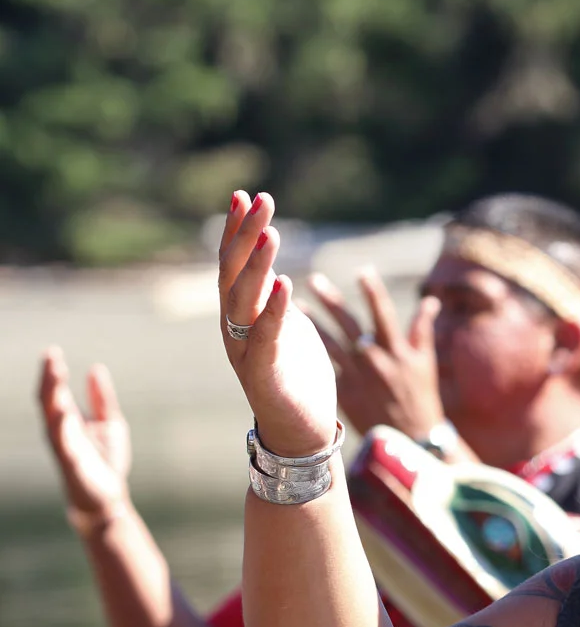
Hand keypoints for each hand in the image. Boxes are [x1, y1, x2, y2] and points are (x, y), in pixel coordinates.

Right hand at [37, 349, 132, 523]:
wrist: (108, 497)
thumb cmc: (105, 461)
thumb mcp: (110, 423)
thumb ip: (102, 398)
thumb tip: (95, 368)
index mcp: (68, 420)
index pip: (55, 392)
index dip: (52, 372)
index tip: (52, 351)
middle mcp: (61, 431)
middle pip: (49, 400)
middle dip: (49, 379)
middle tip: (51, 357)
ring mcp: (64, 447)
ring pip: (51, 417)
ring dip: (53, 396)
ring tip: (56, 375)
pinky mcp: (72, 463)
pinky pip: (63, 444)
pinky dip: (62, 428)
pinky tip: (64, 412)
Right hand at [219, 191, 338, 457]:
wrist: (299, 431)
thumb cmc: (294, 376)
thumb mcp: (284, 326)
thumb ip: (272, 296)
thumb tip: (270, 265)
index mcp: (240, 314)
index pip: (234, 263)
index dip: (237, 230)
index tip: (246, 195)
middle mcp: (234, 327)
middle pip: (234, 272)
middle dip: (246, 234)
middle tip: (260, 199)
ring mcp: (244, 349)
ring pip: (244, 299)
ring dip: (257, 264)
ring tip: (271, 232)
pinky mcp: (262, 372)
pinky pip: (266, 335)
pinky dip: (274, 309)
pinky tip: (284, 282)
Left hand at [305, 268, 443, 438]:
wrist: (410, 440)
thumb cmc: (421, 399)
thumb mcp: (426, 363)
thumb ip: (422, 330)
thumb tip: (430, 300)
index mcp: (398, 350)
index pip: (383, 313)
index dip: (372, 291)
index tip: (362, 270)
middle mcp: (376, 360)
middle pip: (350, 324)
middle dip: (332, 301)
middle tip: (314, 279)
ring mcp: (358, 376)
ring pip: (330, 343)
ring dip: (313, 322)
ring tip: (295, 306)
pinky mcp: (345, 391)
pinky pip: (324, 367)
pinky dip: (308, 352)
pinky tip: (293, 340)